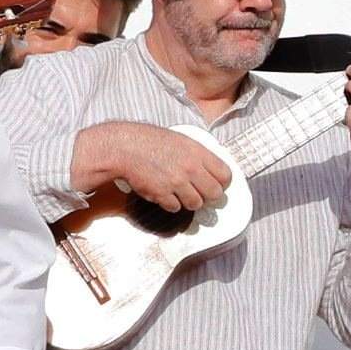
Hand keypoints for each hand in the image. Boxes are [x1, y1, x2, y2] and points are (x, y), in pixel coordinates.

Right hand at [74, 119, 232, 214]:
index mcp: (198, 152)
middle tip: (201, 193)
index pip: (225, 175)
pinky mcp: (162, 195)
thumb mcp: (181, 141)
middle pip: (214, 194)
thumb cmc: (151, 141)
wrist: (125, 147)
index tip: (217, 185)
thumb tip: (211, 171)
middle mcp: (190, 168)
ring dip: (190, 202)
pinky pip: (175, 208)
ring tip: (181, 193)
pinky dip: (171, 204)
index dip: (222, 183)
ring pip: (196, 204)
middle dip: (209, 196)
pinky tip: (165, 194)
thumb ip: (197, 155)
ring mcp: (176, 183)